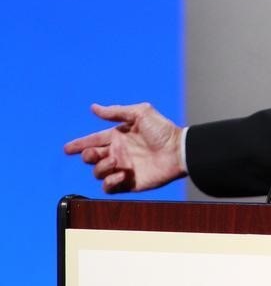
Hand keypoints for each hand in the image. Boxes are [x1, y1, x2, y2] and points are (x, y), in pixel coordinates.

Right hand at [64, 103, 186, 192]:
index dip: (79, 144)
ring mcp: (122, 168)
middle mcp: (118, 152)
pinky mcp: (129, 183)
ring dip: (101, 167)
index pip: (94, 140)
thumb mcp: (141, 113)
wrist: (178, 151)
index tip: (68, 148)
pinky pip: (109, 188)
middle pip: (91, 157)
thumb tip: (94, 107)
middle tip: (98, 153)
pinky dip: (110, 182)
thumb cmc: (163, 130)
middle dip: (88, 155)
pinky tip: (122, 174)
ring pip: (97, 172)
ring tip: (115, 161)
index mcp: (118, 136)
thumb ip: (116, 112)